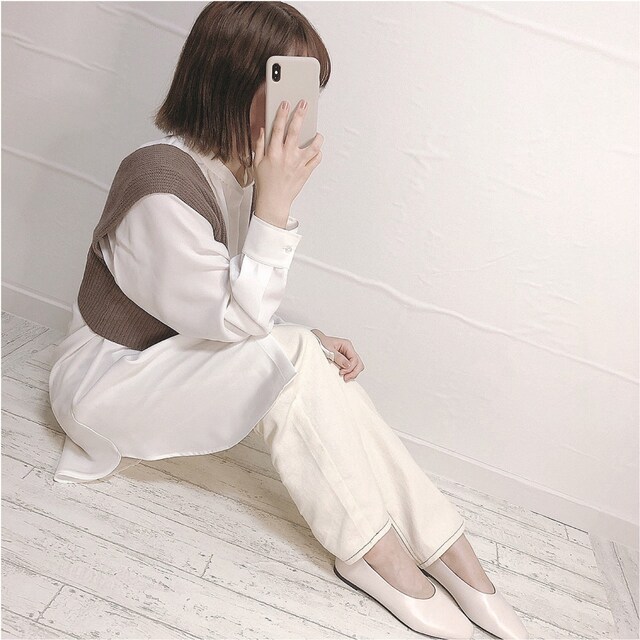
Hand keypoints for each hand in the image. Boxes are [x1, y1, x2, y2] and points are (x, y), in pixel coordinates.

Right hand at [253, 99, 323, 218]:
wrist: (274, 201)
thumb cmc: (265, 183)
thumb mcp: (256, 162)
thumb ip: (259, 145)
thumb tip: (263, 131)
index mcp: (273, 153)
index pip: (277, 128)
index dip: (281, 114)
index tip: (285, 103)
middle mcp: (287, 157)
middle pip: (296, 131)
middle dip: (300, 115)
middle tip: (304, 105)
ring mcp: (298, 164)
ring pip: (312, 146)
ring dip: (317, 137)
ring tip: (317, 133)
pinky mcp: (306, 172)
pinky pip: (316, 159)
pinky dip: (318, 153)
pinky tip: (316, 149)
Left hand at [311, 329, 364, 381]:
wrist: (314, 342)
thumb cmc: (320, 343)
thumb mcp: (328, 350)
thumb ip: (338, 357)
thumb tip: (348, 365)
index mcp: (347, 345)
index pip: (355, 358)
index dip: (350, 368)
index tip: (342, 372)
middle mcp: (349, 350)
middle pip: (359, 363)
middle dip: (354, 372)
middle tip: (345, 378)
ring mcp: (347, 356)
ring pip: (357, 366)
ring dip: (352, 373)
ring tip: (344, 378)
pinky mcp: (344, 361)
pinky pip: (352, 368)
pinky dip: (349, 373)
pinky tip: (344, 375)